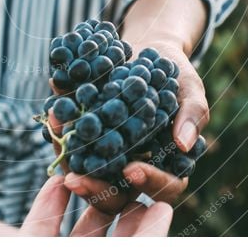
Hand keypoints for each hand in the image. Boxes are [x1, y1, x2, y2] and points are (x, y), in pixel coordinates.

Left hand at [0, 164, 172, 235]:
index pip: (45, 219)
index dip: (54, 191)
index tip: (62, 169)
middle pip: (87, 225)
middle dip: (97, 193)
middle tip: (107, 164)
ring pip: (121, 236)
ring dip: (130, 207)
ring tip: (138, 177)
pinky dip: (157, 229)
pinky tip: (164, 205)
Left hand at [47, 41, 204, 214]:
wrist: (147, 52)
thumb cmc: (175, 76)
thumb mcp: (189, 89)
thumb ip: (192, 114)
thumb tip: (184, 143)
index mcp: (167, 167)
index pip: (163, 187)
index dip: (149, 182)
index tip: (132, 170)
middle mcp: (133, 170)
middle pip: (116, 196)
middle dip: (95, 190)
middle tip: (76, 179)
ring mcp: (106, 158)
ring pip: (86, 175)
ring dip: (69, 162)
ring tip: (59, 135)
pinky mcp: (84, 140)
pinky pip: (68, 145)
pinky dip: (59, 131)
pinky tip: (54, 113)